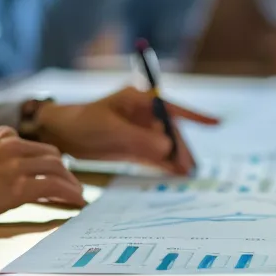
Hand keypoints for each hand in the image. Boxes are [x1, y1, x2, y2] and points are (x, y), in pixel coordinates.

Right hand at [0, 127, 84, 226]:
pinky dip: (70, 195)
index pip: (38, 146)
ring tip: (78, 197)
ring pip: (57, 169)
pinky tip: (76, 204)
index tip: (59, 174)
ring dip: (72, 185)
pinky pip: (54, 187)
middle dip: (66, 172)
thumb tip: (11, 172)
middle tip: (73, 187)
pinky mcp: (17, 186)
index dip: (52, 162)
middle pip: (53, 156)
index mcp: (3, 135)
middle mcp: (13, 145)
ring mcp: (16, 165)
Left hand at [36, 87, 220, 174]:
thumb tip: (168, 148)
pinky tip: (174, 174)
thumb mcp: (112, 131)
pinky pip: (152, 154)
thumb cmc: (83, 123)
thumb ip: (141, 139)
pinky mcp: (131, 145)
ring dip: (174, 158)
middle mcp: (142, 114)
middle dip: (182, 147)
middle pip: (170, 131)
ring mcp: (137, 130)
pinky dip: (163, 164)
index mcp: (139, 100)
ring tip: (187, 174)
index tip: (216, 124)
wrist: (59, 133)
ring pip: (163, 144)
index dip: (195, 116)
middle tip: (190, 167)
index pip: (173, 108)